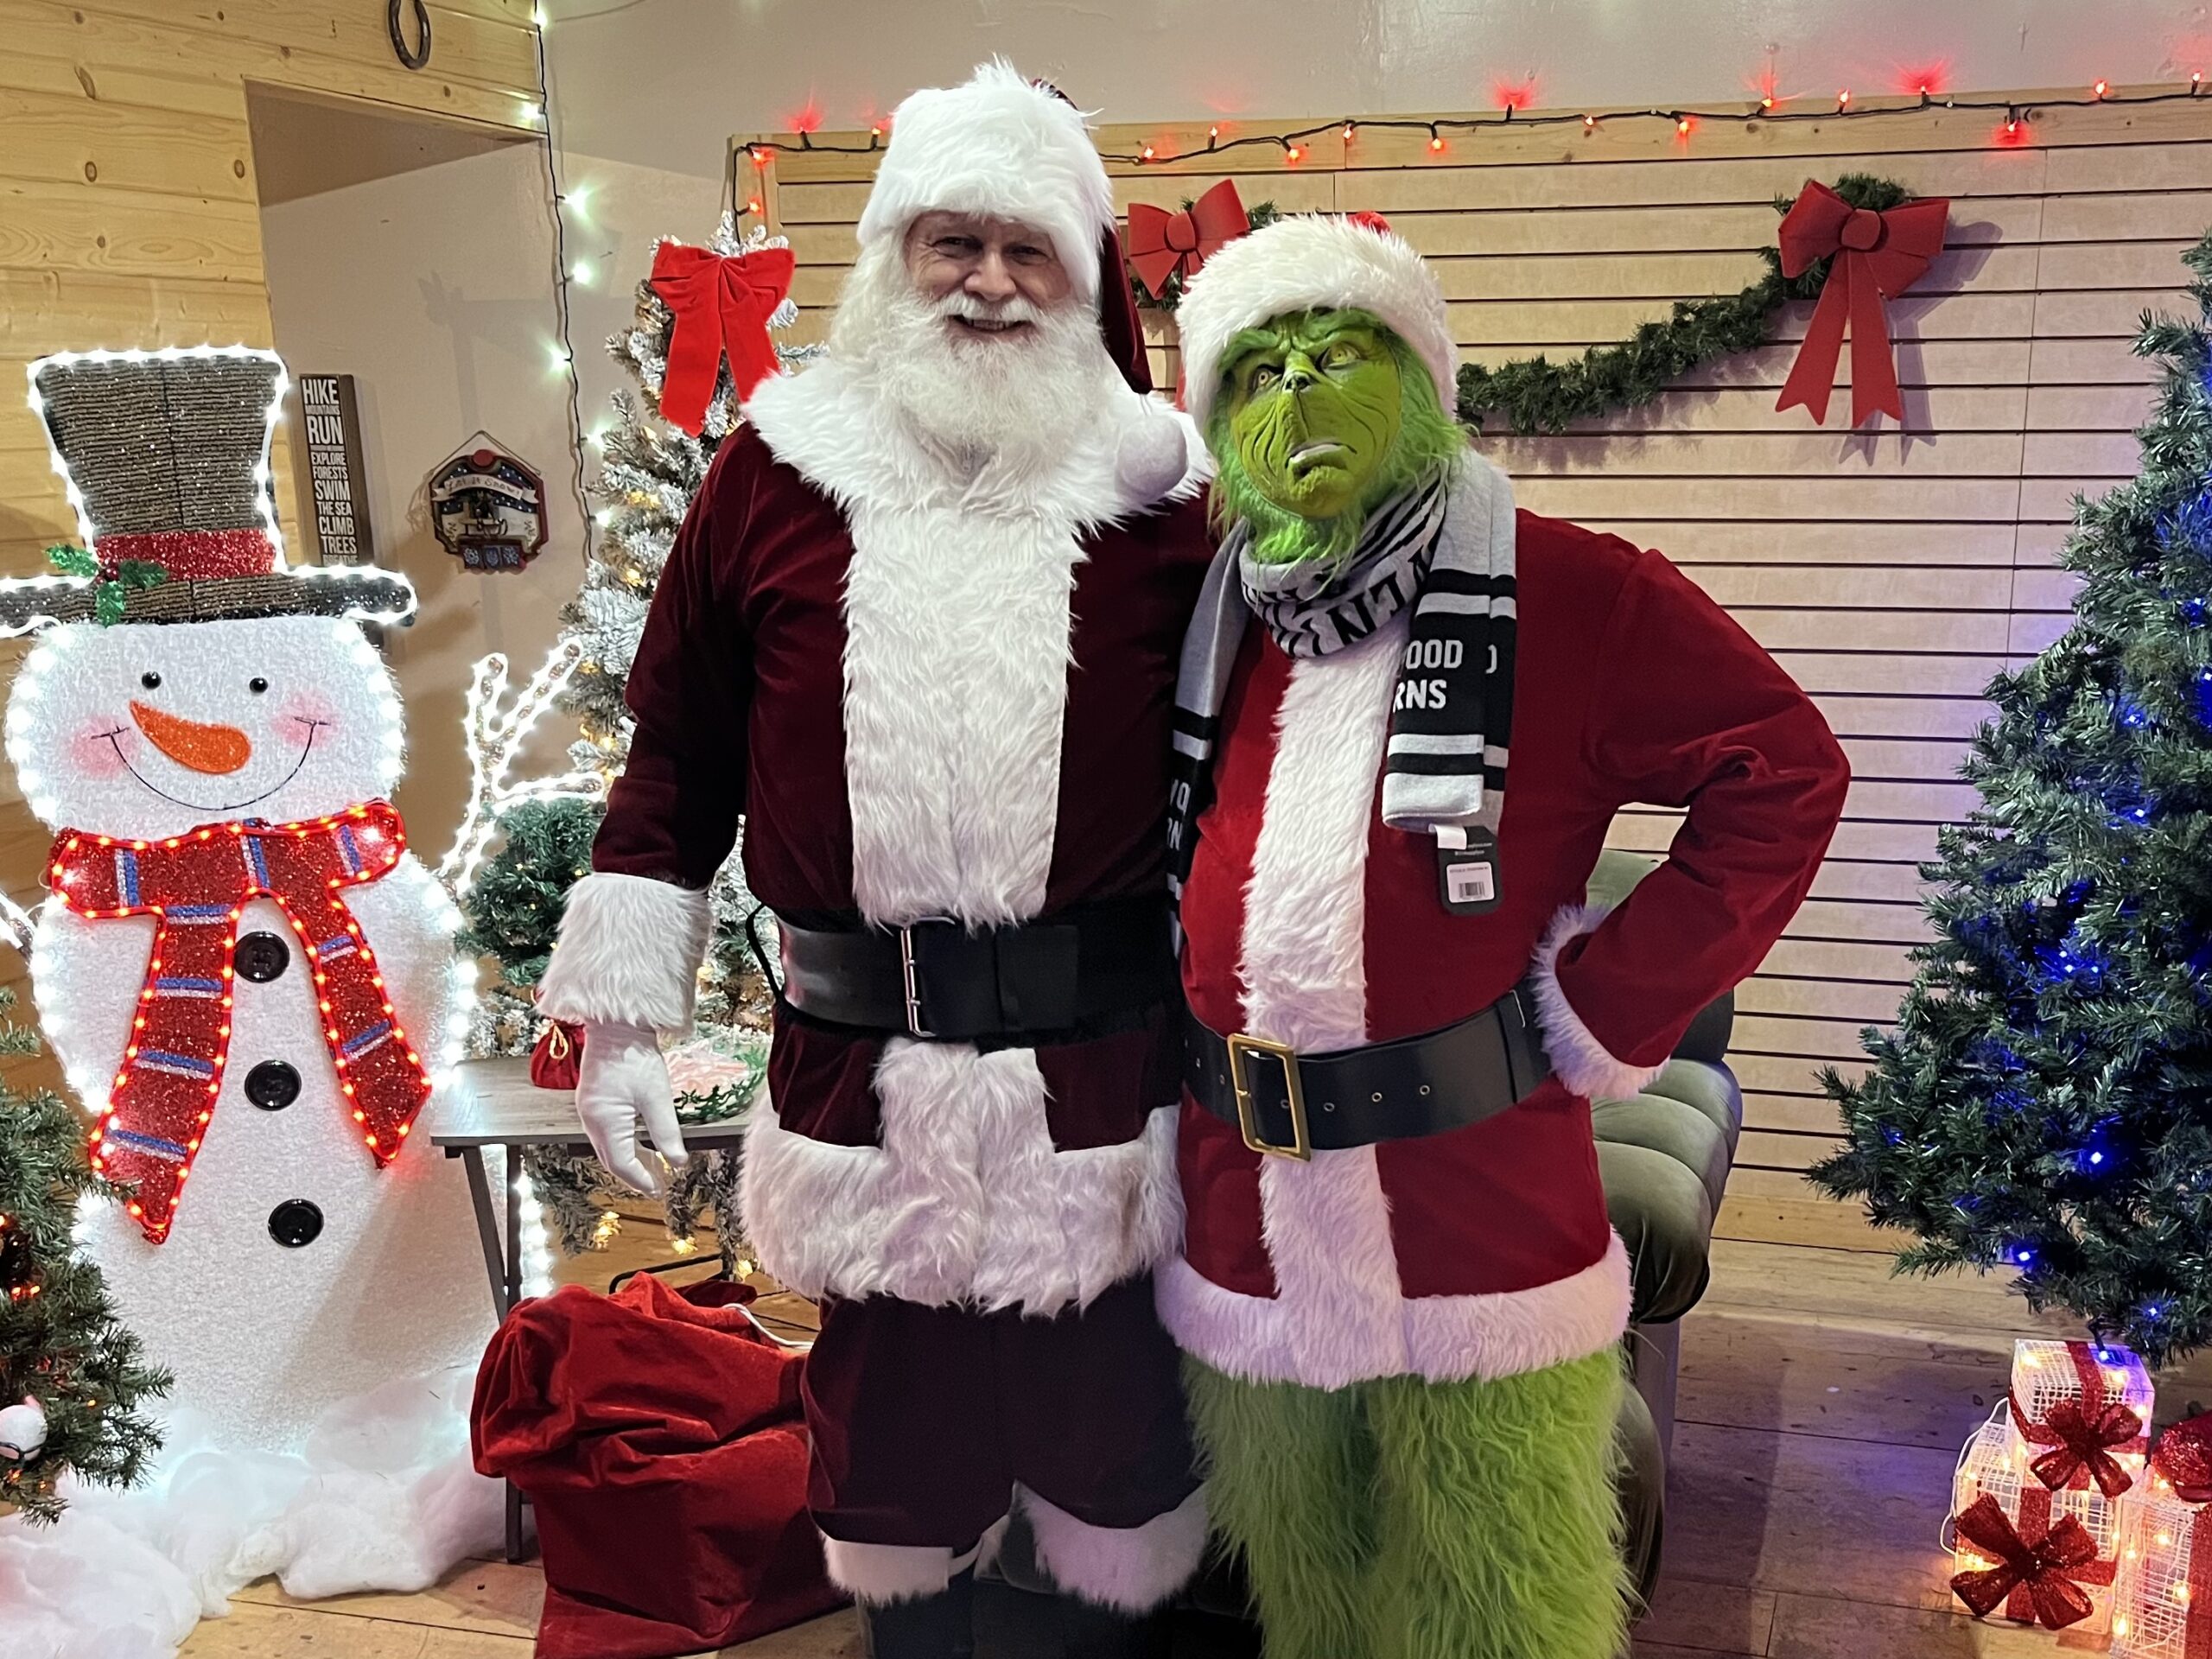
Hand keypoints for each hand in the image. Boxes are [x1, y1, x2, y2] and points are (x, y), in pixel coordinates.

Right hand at [574, 1021, 689, 1195]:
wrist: (616, 1027)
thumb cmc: (635, 1059)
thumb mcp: (657, 1098)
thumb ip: (667, 1133)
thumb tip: (678, 1162)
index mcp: (604, 1123)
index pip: (621, 1164)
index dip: (640, 1180)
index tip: (658, 1190)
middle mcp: (591, 1120)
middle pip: (611, 1159)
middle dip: (633, 1174)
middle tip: (656, 1185)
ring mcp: (588, 1110)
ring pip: (607, 1146)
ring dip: (628, 1159)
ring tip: (652, 1167)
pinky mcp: (592, 1100)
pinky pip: (606, 1132)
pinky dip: (623, 1143)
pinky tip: (639, 1142)